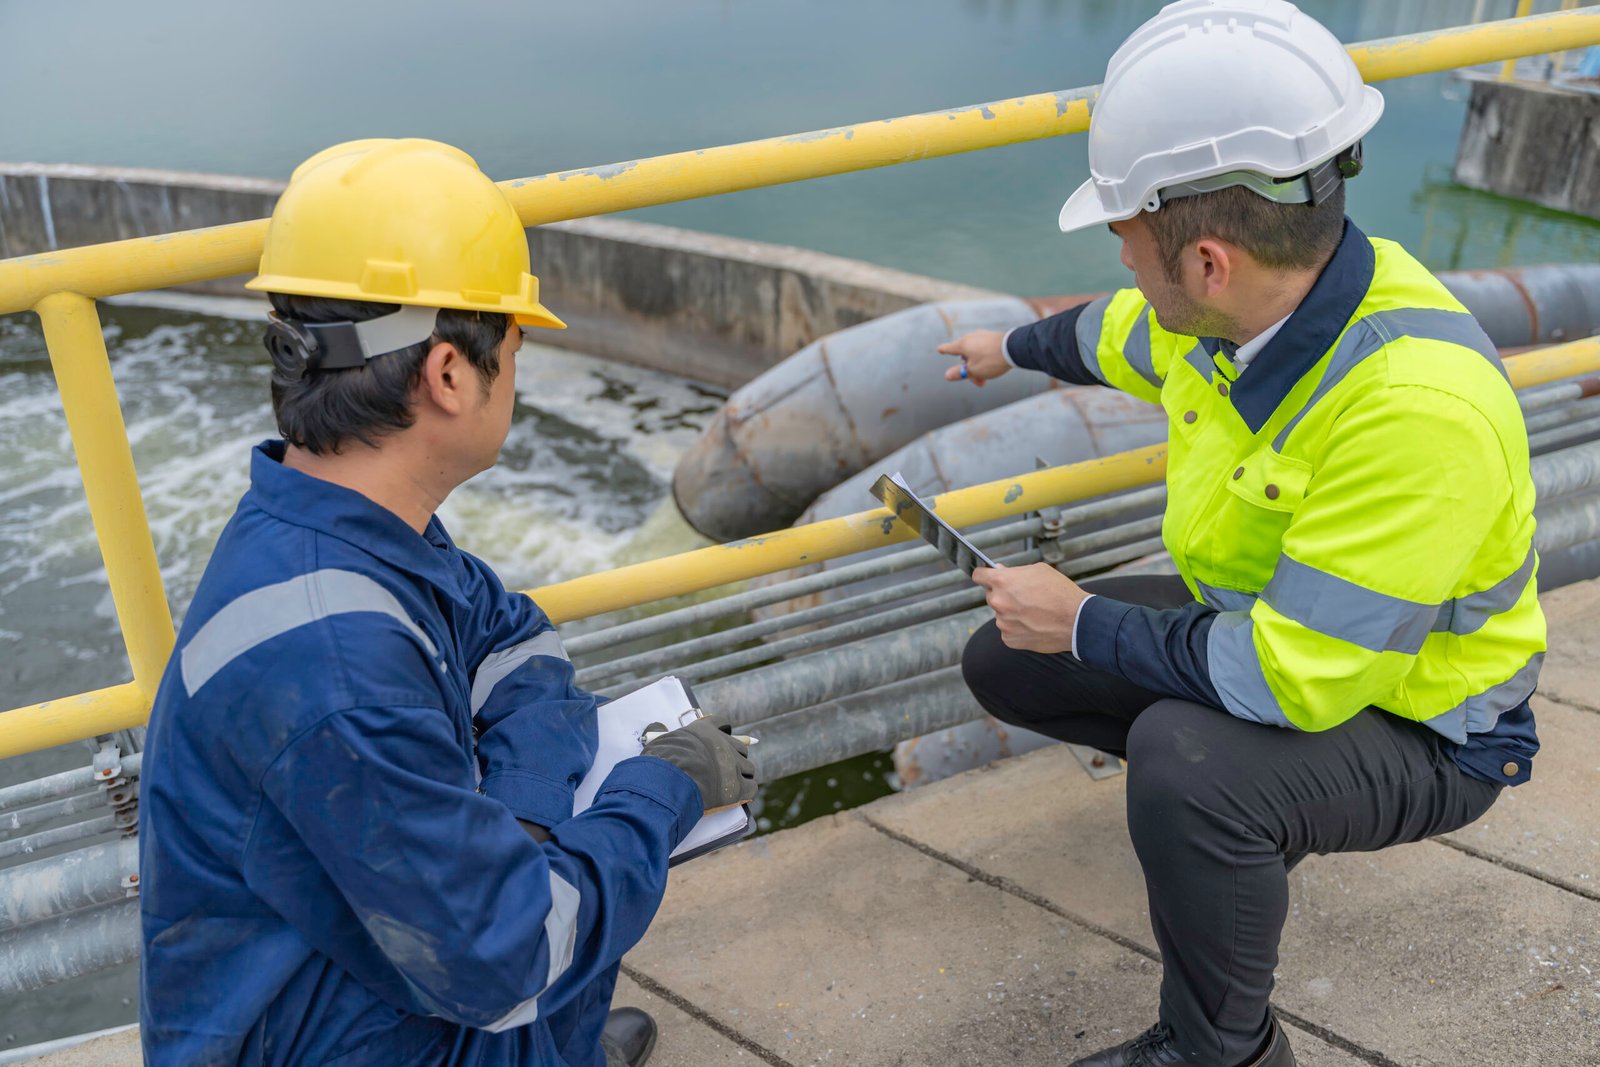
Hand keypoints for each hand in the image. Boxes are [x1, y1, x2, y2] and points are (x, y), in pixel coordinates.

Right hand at [641, 714, 758, 810]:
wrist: (672, 778)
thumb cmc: (663, 760)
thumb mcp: (658, 740)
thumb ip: (659, 732)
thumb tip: (655, 726)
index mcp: (706, 731)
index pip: (721, 723)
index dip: (723, 731)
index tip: (724, 734)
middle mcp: (724, 745)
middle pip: (740, 748)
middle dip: (735, 756)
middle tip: (727, 767)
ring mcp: (733, 765)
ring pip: (748, 767)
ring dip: (742, 775)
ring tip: (733, 784)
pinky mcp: (738, 787)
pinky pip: (751, 787)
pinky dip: (746, 791)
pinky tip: (741, 795)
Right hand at [938, 330, 1010, 386]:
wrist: (1014, 348)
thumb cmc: (992, 360)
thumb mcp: (974, 371)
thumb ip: (959, 373)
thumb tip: (947, 375)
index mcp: (963, 344)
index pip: (949, 348)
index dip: (944, 350)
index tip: (939, 349)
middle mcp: (971, 337)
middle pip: (964, 355)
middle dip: (968, 369)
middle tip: (977, 382)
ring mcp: (983, 336)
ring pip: (975, 353)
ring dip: (977, 366)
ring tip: (986, 378)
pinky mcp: (993, 337)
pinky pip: (984, 349)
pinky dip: (985, 359)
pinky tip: (992, 367)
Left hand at [972, 563, 1089, 653]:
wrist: (1077, 621)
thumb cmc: (1061, 593)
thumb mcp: (1039, 571)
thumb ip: (1015, 571)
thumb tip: (999, 571)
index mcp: (1002, 582)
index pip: (979, 575)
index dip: (984, 575)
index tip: (986, 577)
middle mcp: (998, 602)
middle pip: (992, 596)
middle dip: (1004, 595)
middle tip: (1024, 597)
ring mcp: (1003, 623)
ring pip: (1002, 615)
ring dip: (1012, 613)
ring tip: (1034, 613)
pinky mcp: (1009, 639)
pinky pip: (1008, 631)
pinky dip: (1018, 628)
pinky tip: (1033, 624)